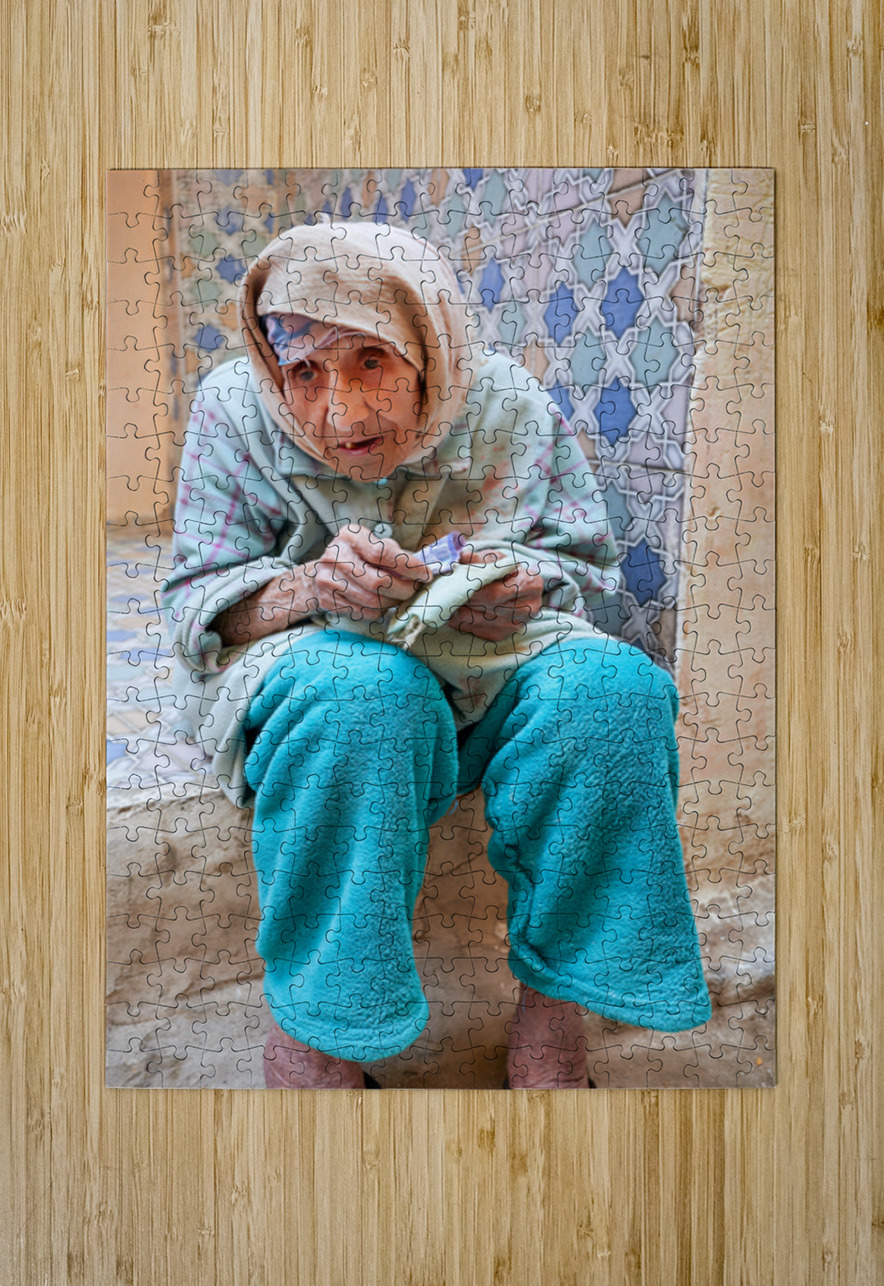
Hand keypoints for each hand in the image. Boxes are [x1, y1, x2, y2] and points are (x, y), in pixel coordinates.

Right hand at [294, 523, 432, 621]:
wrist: (320, 573)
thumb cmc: (356, 557)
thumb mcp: (373, 545)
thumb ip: (396, 555)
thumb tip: (424, 570)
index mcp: (350, 536)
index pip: (382, 552)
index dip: (408, 566)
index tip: (426, 574)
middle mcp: (335, 556)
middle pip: (378, 582)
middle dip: (404, 589)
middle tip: (415, 589)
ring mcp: (328, 579)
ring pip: (373, 601)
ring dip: (393, 601)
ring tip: (399, 596)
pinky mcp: (327, 600)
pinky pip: (364, 613)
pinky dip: (380, 611)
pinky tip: (382, 603)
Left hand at [447, 549, 543, 640]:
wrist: (518, 588)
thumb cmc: (505, 571)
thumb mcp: (496, 559)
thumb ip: (480, 558)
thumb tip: (463, 556)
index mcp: (529, 584)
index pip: (494, 592)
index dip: (472, 589)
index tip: (455, 583)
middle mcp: (527, 608)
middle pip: (487, 607)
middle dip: (465, 599)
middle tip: (446, 592)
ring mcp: (515, 625)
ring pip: (479, 620)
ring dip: (459, 611)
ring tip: (447, 601)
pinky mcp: (502, 635)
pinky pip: (477, 630)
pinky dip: (462, 621)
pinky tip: (454, 612)